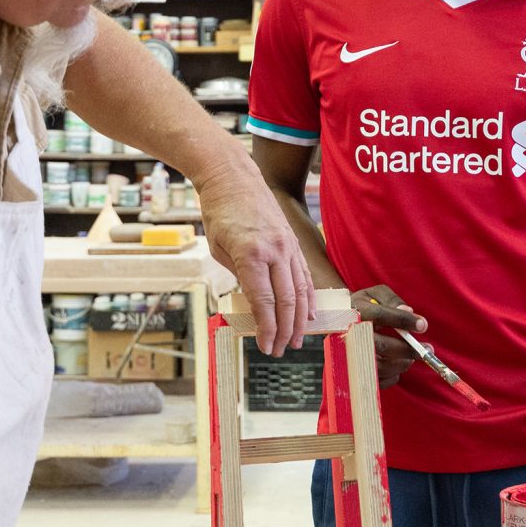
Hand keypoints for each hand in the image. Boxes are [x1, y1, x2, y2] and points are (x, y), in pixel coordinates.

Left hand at [196, 161, 315, 356]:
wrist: (233, 177)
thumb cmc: (219, 211)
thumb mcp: (217, 248)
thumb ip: (237, 275)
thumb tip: (251, 299)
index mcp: (251, 254)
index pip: (264, 302)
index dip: (266, 328)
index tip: (265, 346)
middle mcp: (274, 250)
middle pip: (286, 300)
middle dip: (284, 330)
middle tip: (278, 349)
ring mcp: (287, 244)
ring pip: (300, 289)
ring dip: (299, 318)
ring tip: (295, 339)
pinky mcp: (292, 241)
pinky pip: (303, 273)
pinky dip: (307, 295)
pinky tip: (308, 312)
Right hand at [350, 285, 426, 388]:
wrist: (339, 321)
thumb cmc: (364, 306)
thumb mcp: (375, 294)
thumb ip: (392, 299)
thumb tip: (408, 311)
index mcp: (356, 311)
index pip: (380, 315)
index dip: (402, 320)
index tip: (423, 325)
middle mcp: (350, 333)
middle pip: (381, 345)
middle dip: (408, 349)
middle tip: (427, 350)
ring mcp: (349, 354)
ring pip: (381, 365)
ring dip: (402, 362)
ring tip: (411, 355)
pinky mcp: (354, 372)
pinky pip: (378, 380)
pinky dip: (393, 374)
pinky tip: (396, 363)